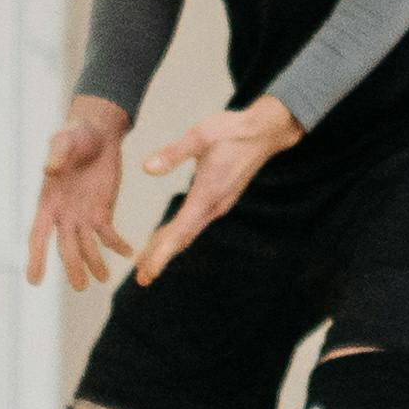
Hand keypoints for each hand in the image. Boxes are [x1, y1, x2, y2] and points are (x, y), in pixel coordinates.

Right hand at [26, 96, 135, 291]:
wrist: (98, 132)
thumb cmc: (74, 136)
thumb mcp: (64, 141)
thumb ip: (57, 155)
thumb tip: (50, 170)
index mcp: (48, 201)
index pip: (38, 235)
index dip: (36, 257)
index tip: (35, 281)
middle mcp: (63, 214)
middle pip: (66, 246)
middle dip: (73, 267)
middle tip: (81, 287)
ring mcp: (83, 214)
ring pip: (87, 245)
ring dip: (94, 263)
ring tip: (103, 279)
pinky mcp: (103, 209)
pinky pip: (108, 232)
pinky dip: (116, 244)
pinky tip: (128, 253)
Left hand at [133, 99, 302, 285]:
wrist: (265, 131)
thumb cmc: (233, 130)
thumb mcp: (200, 136)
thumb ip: (173, 153)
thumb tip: (146, 168)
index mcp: (207, 194)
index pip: (180, 231)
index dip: (162, 253)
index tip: (149, 272)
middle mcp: (215, 205)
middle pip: (184, 237)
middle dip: (162, 257)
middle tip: (143, 278)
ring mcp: (219, 203)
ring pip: (190, 231)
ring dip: (169, 246)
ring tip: (148, 261)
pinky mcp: (220, 198)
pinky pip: (195, 222)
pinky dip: (179, 233)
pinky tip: (167, 234)